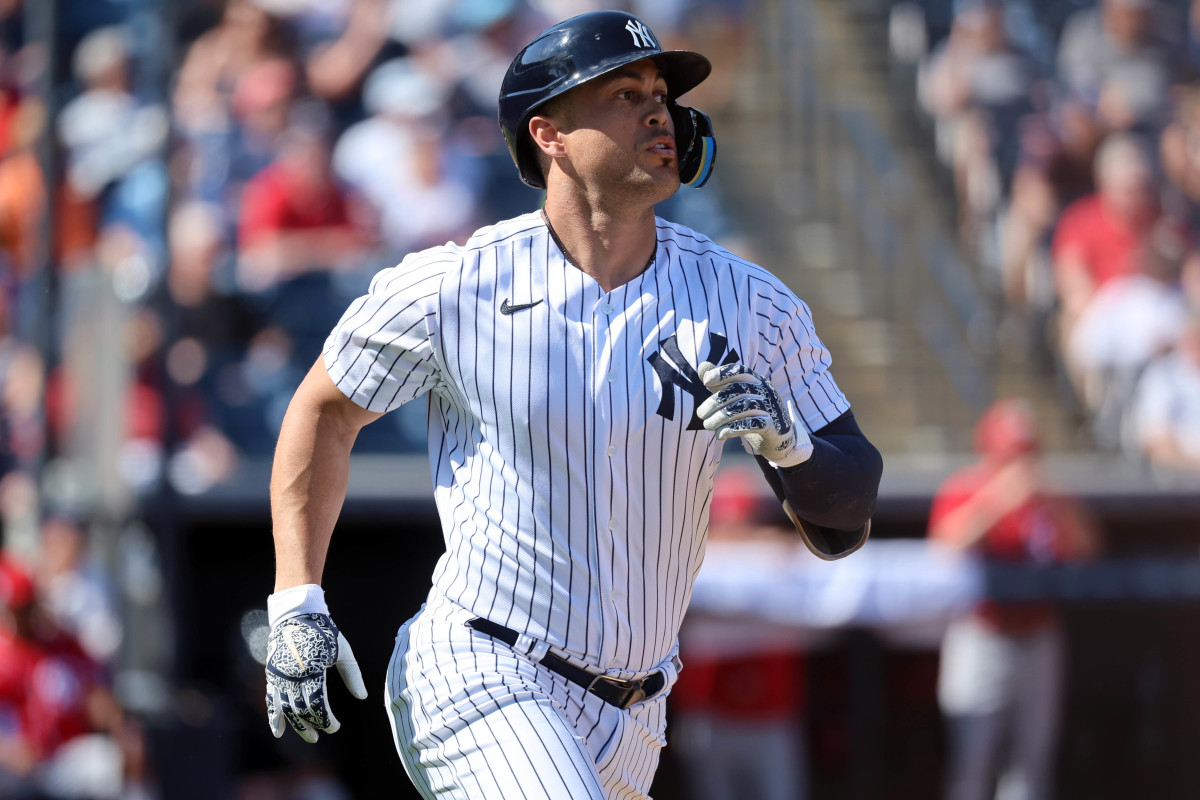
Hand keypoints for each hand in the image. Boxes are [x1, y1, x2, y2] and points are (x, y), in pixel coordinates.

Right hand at [265, 613, 366, 742]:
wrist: (296, 616)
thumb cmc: (324, 633)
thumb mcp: (343, 650)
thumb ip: (353, 674)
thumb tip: (363, 697)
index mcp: (312, 669)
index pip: (317, 704)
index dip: (326, 720)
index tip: (335, 727)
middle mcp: (292, 675)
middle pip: (301, 709)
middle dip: (313, 725)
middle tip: (322, 734)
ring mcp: (279, 676)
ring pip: (286, 708)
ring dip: (297, 725)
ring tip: (310, 737)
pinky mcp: (272, 675)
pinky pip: (271, 700)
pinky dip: (273, 717)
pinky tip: (279, 732)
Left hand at [697, 361, 812, 467]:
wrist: (777, 436)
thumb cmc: (752, 412)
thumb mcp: (734, 396)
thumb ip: (719, 382)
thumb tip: (702, 367)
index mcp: (755, 380)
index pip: (740, 370)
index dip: (722, 373)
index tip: (706, 382)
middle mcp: (765, 390)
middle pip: (738, 390)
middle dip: (715, 402)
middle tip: (700, 414)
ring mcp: (770, 407)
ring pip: (744, 407)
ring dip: (721, 417)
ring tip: (708, 425)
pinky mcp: (773, 425)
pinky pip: (752, 424)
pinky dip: (733, 429)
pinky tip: (721, 434)